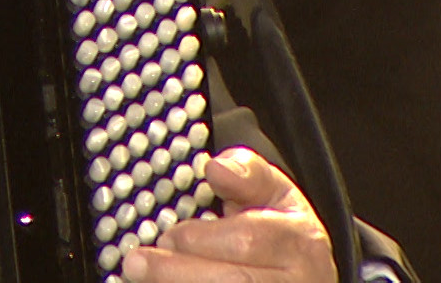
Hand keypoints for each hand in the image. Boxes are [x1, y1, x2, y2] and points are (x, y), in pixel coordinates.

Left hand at [122, 147, 334, 282]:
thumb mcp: (273, 195)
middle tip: (137, 263)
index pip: (247, 241)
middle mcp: (298, 282)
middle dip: (176, 272)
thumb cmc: (280, 235)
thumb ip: (247, 174)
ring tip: (141, 277)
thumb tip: (217, 168)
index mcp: (299, 242)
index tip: (166, 236)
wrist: (303, 277)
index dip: (200, 239)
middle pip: (235, 282)